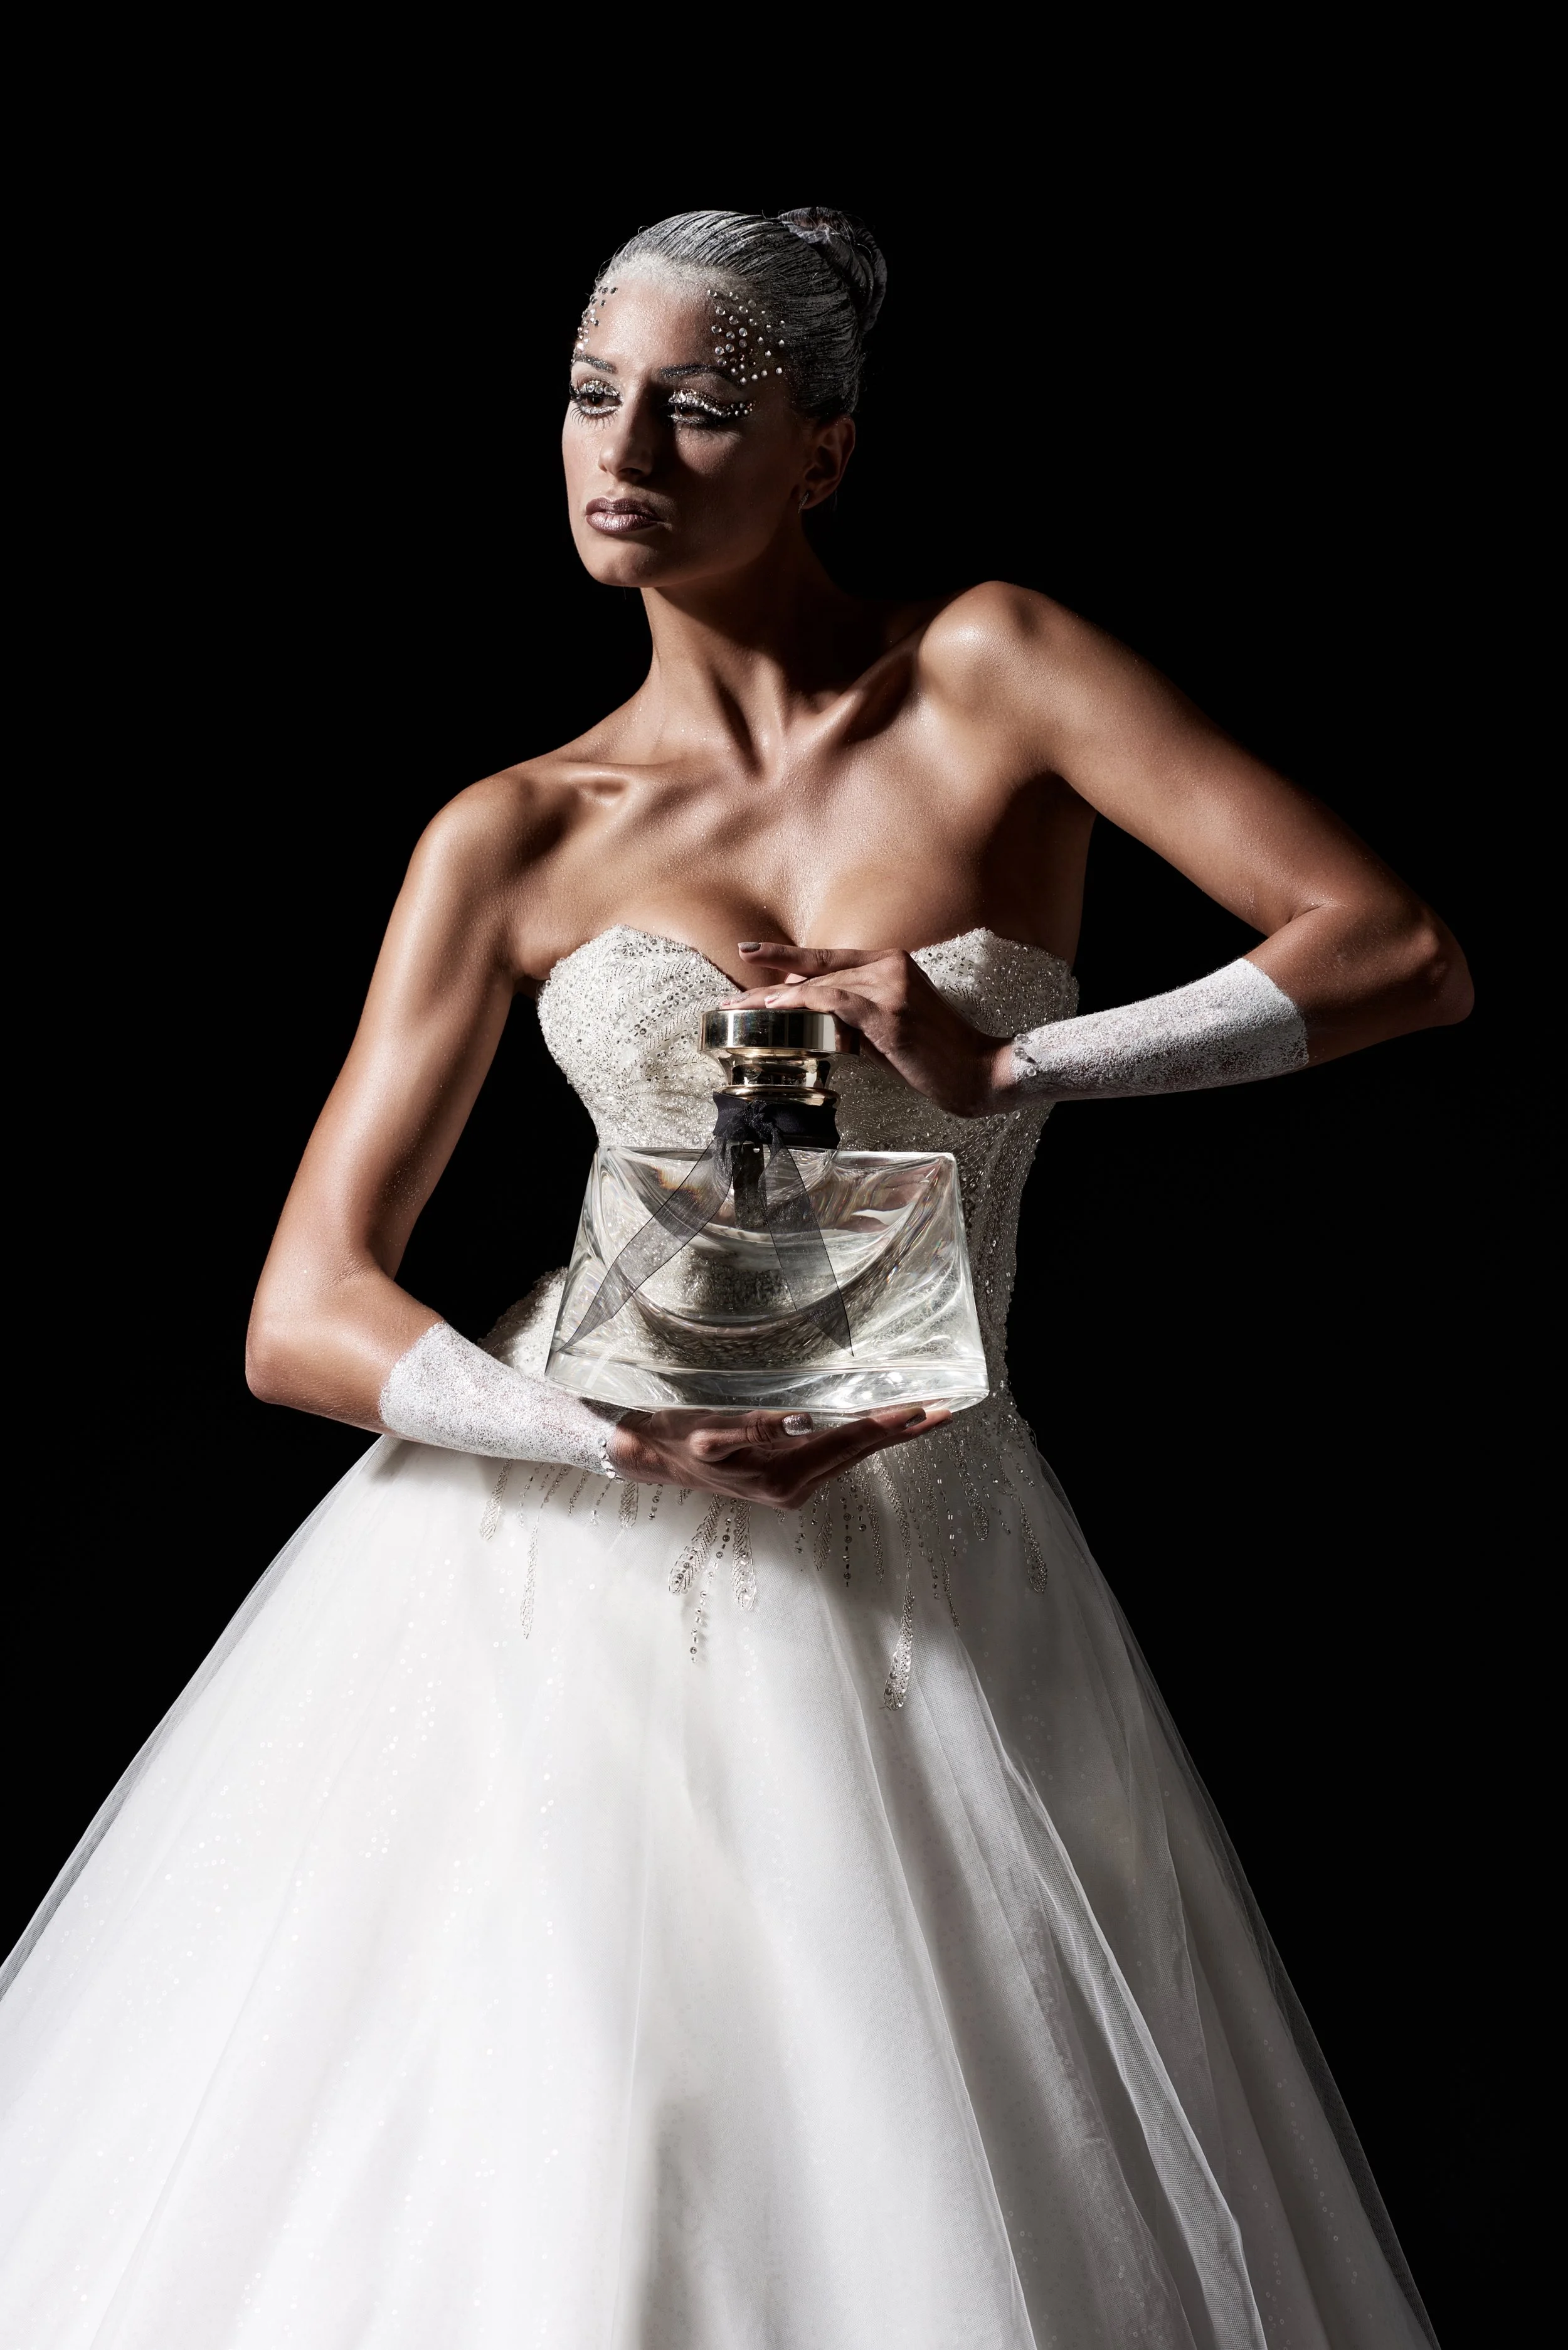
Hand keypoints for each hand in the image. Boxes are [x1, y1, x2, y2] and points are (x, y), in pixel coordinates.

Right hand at [610, 1403, 950, 1508]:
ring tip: (924, 1417)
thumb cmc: (680, 1439)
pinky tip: (877, 1429)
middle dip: (903, 1432)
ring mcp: (793, 1488)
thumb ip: (755, 1428)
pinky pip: (833, 1457)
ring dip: (887, 1437)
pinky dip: (860, 1441)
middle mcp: (794, 1488)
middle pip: (858, 1453)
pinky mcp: (787, 1480)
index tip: (921, 1408)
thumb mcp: (711, 1432)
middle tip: (947, 1411)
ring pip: (850, 1456)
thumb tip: (804, 1420)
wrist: (654, 1458)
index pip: (846, 1443)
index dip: (885, 1424)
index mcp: (782, 1476)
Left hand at [720, 943, 1011, 1116]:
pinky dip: (804, 1004)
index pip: (828, 957)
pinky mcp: (890, 1010)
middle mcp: (890, 966)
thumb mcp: (886, 1028)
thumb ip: (850, 1017)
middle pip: (817, 973)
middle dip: (771, 990)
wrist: (977, 1070)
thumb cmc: (933, 1054)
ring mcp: (891, 986)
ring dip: (777, 1000)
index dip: (786, 955)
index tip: (749, 952)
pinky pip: (836, 1001)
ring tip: (744, 1009)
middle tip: (733, 1000)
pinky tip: (780, 1009)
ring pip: (821, 985)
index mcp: (890, 963)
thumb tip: (812, 1019)